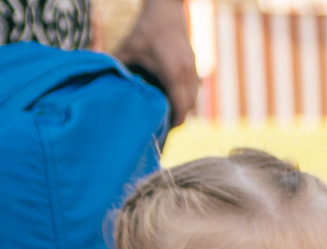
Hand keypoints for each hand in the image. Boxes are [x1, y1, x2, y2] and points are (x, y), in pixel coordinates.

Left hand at [115, 0, 199, 126]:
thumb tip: (104, 86)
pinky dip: (185, 97)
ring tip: (166, 114)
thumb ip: (118, 68)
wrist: (167, 10)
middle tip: (161, 127)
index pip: (181, 108)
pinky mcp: (194, 67)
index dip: (174, 123)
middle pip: (189, 108)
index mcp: (174, 73)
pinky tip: (170, 97)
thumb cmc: (146, 29)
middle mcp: (188, 75)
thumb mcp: (128, 49)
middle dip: (178, 119)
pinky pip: (194, 90)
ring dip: (182, 108)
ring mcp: (194, 71)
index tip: (162, 131)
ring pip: (194, 99)